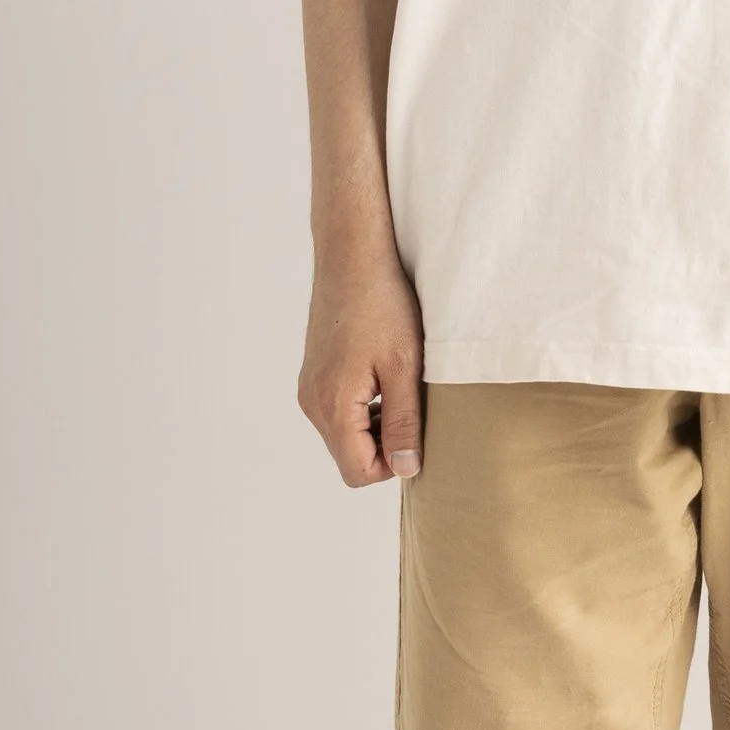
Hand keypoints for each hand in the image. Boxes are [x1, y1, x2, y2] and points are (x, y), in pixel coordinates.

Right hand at [298, 244, 425, 487]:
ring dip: (377, 426)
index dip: (394, 463)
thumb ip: (404, 422)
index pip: (359, 472)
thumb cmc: (383, 305)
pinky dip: (364, 408)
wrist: (352, 257)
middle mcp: (312, 403)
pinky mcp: (314, 374)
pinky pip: (338, 411)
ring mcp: (310, 389)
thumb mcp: (405, 366)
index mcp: (333, 407)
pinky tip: (385, 375)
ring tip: (402, 387)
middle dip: (386, 444)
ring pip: (345, 435)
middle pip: (350, 457)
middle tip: (415, 405)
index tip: (420, 430)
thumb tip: (404, 469)